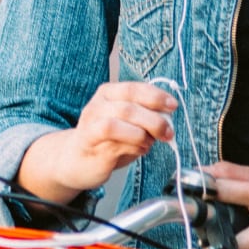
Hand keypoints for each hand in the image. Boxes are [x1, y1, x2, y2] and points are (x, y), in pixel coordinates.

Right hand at [19, 81, 178, 200]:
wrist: (75, 160)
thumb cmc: (106, 140)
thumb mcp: (128, 123)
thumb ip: (146, 117)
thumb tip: (168, 120)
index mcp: (108, 93)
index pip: (134, 88)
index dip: (156, 96)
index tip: (173, 106)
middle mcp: (98, 105)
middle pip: (130, 106)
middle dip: (155, 120)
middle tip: (168, 133)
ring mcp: (91, 123)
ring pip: (120, 120)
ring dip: (143, 133)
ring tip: (151, 142)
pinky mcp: (89, 142)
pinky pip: (113, 140)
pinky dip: (133, 144)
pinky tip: (139, 149)